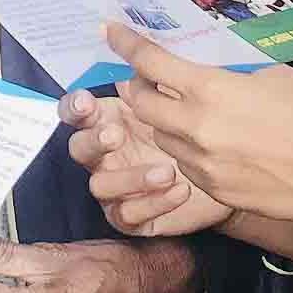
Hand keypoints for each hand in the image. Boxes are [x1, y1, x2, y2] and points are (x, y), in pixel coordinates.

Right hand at [61, 89, 234, 237]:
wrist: (218, 175)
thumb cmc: (186, 135)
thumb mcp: (173, 107)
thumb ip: (150, 91)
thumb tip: (130, 74)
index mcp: (106, 122)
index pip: (77, 113)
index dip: (74, 108)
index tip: (86, 102)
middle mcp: (102, 156)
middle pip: (79, 148)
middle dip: (93, 141)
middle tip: (116, 135)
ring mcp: (113, 188)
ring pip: (100, 186)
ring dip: (131, 178)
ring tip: (167, 171)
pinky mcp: (130, 218)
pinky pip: (130, 214)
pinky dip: (154, 203)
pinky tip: (181, 190)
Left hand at [105, 24, 292, 239]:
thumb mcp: (274, 72)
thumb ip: (229, 69)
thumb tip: (204, 60)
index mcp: (212, 91)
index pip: (150, 63)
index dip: (126, 44)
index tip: (111, 32)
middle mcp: (198, 129)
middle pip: (141, 105)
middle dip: (136, 87)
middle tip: (143, 78)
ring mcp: (203, 165)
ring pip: (161, 138)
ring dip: (163, 121)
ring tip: (181, 111)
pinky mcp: (215, 190)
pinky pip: (186, 164)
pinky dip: (188, 149)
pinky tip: (212, 143)